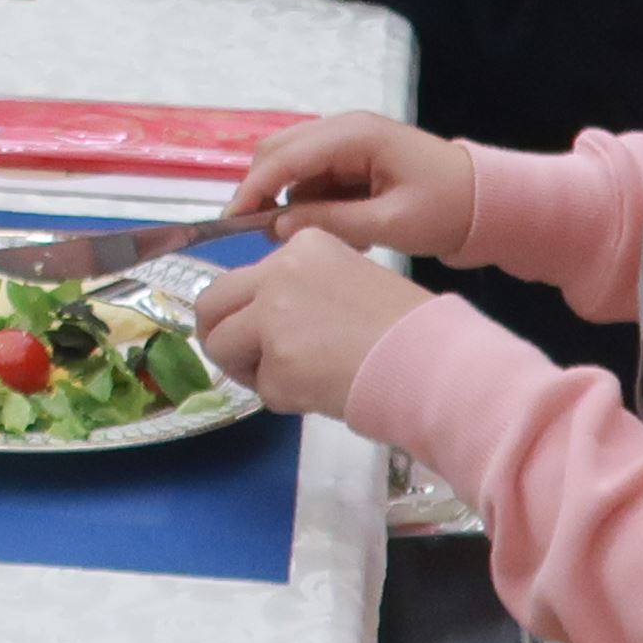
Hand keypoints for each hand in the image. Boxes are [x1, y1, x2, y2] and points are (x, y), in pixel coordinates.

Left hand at [187, 225, 436, 424]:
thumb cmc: (404, 323)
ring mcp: (273, 318)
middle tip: (240, 358)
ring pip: (223, 347)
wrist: (431, 358)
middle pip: (211, 303)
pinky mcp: (277, 364)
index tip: (268, 328)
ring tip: (290, 378)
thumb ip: (301, 288)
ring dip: (248, 369)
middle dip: (218, 334)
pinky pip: (261, 389)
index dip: (249, 309)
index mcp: (300, 245)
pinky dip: (285, 397)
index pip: (245, 277)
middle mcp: (277, 273)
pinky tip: (322, 390)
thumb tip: (264, 317)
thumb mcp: (348, 277)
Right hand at [232, 107, 475, 258]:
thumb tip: (278, 225)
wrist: (488, 203)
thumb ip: (331, 222)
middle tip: (260, 235)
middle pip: (279, 152)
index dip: (254, 188)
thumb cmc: (445, 209)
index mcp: (354, 135)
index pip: (286, 156)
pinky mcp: (352, 158)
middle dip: (264, 191)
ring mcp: (347, 142)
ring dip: (292, 200)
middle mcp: (344, 129)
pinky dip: (313, 202)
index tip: (232, 222)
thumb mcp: (390, 223)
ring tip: (320, 237)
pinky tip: (343, 228)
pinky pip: (314, 177)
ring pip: (293, 166)